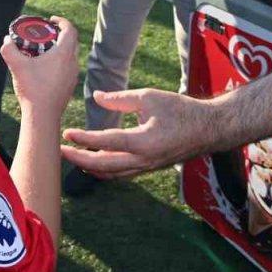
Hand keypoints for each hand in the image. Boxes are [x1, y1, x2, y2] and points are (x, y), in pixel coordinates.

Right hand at [3, 17, 78, 116]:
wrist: (43, 116)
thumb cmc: (33, 89)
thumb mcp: (17, 65)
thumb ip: (9, 49)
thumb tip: (6, 40)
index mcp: (64, 53)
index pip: (70, 29)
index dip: (61, 21)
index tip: (50, 20)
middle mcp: (73, 62)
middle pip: (72, 41)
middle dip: (60, 34)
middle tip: (46, 34)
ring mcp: (73, 75)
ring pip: (71, 55)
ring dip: (61, 49)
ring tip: (44, 51)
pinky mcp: (70, 85)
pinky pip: (68, 67)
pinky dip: (60, 62)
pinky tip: (46, 69)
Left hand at [61, 88, 215, 178]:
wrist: (211, 129)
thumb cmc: (182, 109)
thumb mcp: (150, 97)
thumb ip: (120, 98)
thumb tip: (96, 97)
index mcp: (144, 141)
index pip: (106, 142)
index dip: (84, 139)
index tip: (66, 133)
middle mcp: (144, 160)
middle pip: (104, 166)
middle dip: (79, 159)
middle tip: (60, 151)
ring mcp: (148, 167)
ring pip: (112, 174)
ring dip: (90, 167)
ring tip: (72, 157)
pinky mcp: (150, 168)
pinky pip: (122, 174)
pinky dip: (105, 171)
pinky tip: (94, 163)